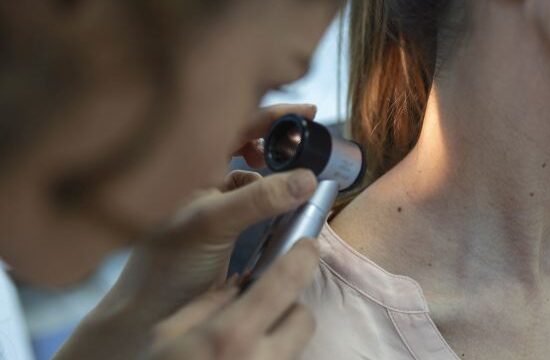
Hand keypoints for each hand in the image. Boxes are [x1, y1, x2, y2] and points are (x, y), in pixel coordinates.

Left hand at [113, 103, 318, 315]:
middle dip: (279, 141)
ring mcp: (212, 201)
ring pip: (254, 172)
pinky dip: (274, 198)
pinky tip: (286, 207)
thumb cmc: (164, 265)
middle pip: (247, 142)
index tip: (308, 111)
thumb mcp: (211, 223)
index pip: (235, 123)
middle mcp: (199, 176)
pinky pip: (256, 200)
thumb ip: (259, 199)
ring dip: (279, 171)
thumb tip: (306, 178)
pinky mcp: (225, 225)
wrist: (150, 314)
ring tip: (299, 178)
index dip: (272, 115)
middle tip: (308, 145)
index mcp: (188, 164)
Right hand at [147, 239, 317, 359]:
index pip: (286, 281)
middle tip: (262, 307)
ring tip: (248, 341)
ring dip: (283, 336)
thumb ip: (208, 303)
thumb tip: (240, 283)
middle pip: (305, 317)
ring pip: (298, 346)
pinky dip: (270, 357)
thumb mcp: (165, 337)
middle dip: (290, 306)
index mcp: (231, 335)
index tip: (308, 245)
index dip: (303, 256)